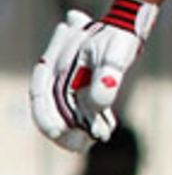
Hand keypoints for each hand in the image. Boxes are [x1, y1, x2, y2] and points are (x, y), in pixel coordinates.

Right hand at [29, 0, 157, 148]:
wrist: (128, 30)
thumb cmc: (117, 39)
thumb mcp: (113, 56)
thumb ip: (105, 78)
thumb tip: (98, 105)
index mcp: (56, 65)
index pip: (39, 94)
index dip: (44, 115)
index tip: (58, 131)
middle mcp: (59, 78)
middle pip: (50, 111)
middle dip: (63, 132)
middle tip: (82, 144)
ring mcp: (71, 86)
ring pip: (66, 116)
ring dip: (78, 132)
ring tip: (98, 138)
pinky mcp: (86, 94)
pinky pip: (83, 115)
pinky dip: (92, 125)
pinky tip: (108, 129)